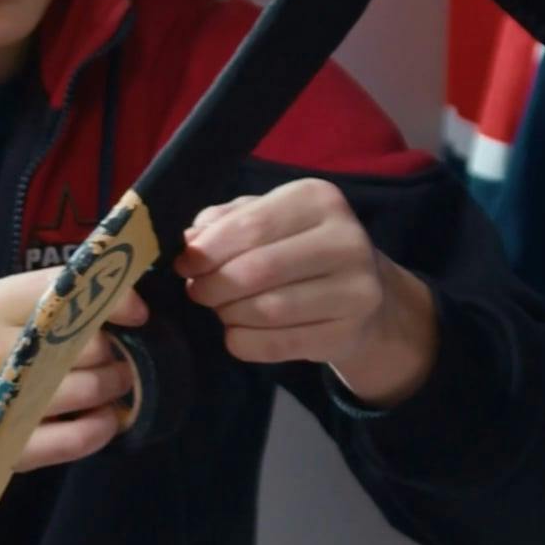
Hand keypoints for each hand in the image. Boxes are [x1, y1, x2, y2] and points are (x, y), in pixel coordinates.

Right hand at [0, 268, 147, 472]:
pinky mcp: (4, 447)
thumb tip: (132, 305)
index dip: (113, 303)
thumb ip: (57, 294)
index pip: (64, 295)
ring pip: (83, 391)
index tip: (138, 315)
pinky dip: (101, 428)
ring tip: (118, 382)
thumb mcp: (3, 302)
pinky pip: (71, 441)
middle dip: (115, 351)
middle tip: (122, 356)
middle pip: (82, 346)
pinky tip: (108, 418)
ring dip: (114, 386)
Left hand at [176, 179, 437, 407]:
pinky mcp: (348, 334)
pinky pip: (280, 345)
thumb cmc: (298, 246)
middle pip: (258, 270)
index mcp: (318, 199)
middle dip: (214, 285)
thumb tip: (189, 244)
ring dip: (229, 314)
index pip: (251, 226)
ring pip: (268, 310)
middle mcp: (346, 239)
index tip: (184, 265)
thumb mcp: (265, 218)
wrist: (360, 293)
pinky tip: (237, 334)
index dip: (208, 251)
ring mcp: (356, 290)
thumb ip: (224, 223)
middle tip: (197, 292)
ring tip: (221, 310)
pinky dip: (245, 343)